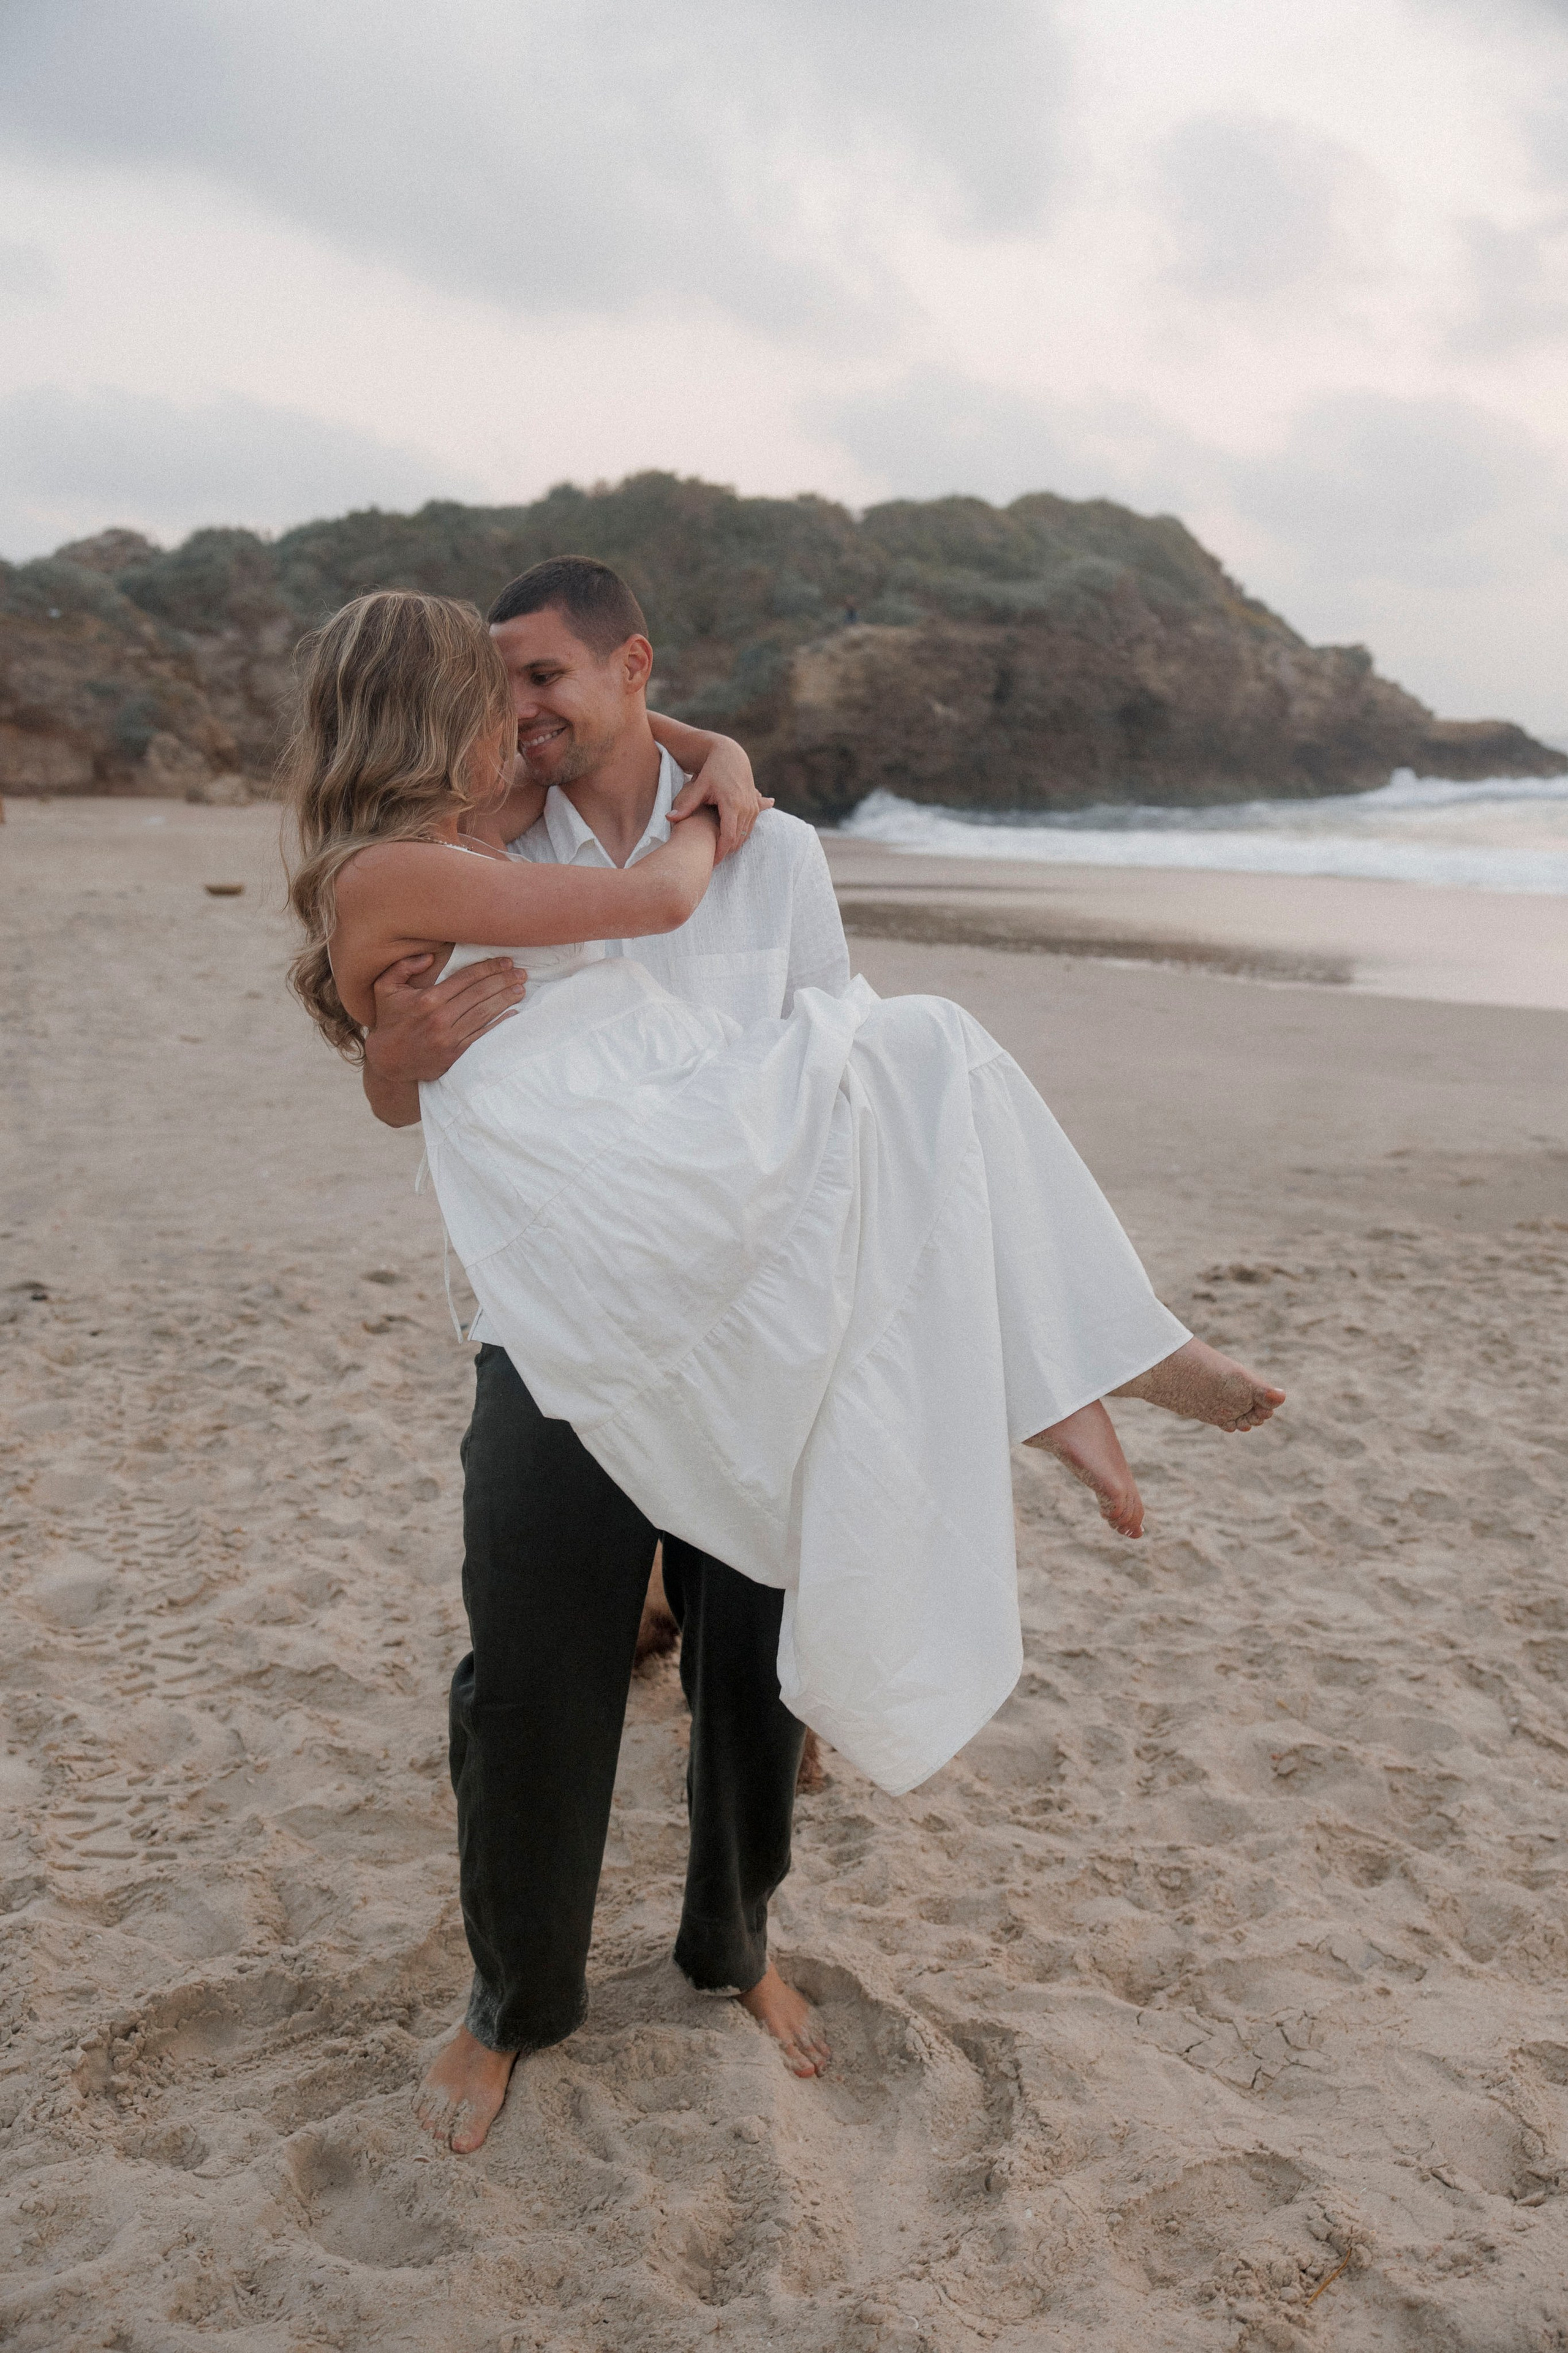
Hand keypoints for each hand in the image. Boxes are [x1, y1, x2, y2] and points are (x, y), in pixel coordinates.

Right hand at [365, 952, 527, 1083]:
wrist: (387, 1061)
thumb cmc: (389, 1020)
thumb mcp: (385, 988)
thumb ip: (403, 967)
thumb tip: (429, 956)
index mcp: (427, 1000)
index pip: (466, 979)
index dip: (489, 968)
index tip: (506, 962)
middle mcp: (441, 1018)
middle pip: (480, 995)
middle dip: (503, 981)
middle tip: (521, 973)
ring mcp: (449, 1038)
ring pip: (484, 1014)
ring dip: (506, 1000)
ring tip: (520, 988)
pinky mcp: (455, 1055)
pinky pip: (482, 1035)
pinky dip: (499, 1023)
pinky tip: (513, 1013)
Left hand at [668, 736, 771, 861]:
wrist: (731, 755)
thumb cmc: (713, 769)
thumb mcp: (698, 786)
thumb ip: (686, 805)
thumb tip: (669, 818)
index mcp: (732, 804)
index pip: (728, 837)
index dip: (719, 852)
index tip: (710, 862)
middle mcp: (745, 807)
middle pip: (737, 840)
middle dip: (725, 852)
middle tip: (711, 861)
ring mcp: (752, 807)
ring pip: (744, 836)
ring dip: (732, 845)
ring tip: (717, 853)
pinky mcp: (754, 806)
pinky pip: (749, 828)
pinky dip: (739, 836)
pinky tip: (728, 842)